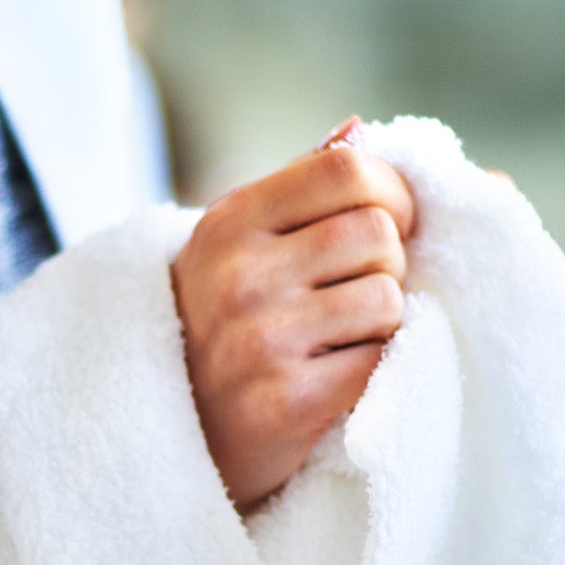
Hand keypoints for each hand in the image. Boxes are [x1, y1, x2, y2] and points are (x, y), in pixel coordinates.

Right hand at [170, 120, 415, 510]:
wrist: (172, 436)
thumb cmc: (224, 328)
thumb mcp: (239, 246)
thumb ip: (299, 188)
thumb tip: (361, 128)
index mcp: (228, 221)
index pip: (348, 170)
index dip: (391, 194)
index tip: (387, 226)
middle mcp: (236, 275)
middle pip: (379, 234)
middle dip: (387, 266)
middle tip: (354, 294)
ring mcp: (257, 339)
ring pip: (388, 299)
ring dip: (383, 323)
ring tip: (339, 338)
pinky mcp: (284, 400)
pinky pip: (380, 360)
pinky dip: (374, 370)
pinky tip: (333, 377)